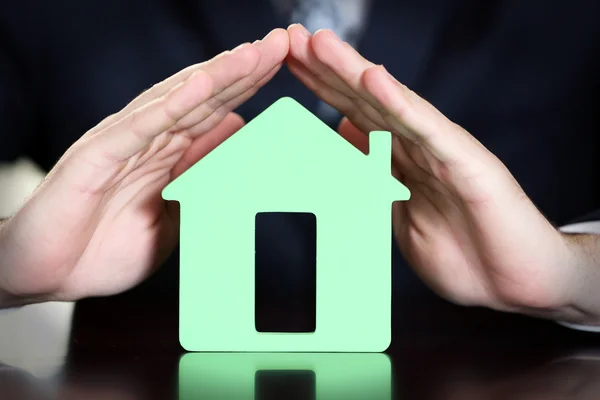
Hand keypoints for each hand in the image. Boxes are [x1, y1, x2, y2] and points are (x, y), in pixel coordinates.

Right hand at [0, 28, 288, 305]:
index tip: (283, 64)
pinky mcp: (97, 157)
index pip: (214, 112)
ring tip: (252, 53)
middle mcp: (147, 140)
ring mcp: (122, 144)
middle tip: (280, 42)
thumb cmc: (104, 250)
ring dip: (216, 76)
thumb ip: (200, 175)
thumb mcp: (173, 215)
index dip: (248, 87)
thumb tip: (235, 133)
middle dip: (243, 70)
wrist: (48, 278)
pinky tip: (202, 85)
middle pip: (203, 97)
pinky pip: (139, 127)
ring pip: (175, 102)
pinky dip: (170, 105)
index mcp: (165, 153)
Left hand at [286, 24, 593, 322]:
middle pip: (366, 100)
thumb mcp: (399, 214)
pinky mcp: (468, 164)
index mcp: (401, 159)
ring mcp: (442, 151)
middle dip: (327, 69)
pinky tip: (376, 80)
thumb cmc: (462, 255)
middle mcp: (418, 146)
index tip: (287, 63)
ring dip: (355, 73)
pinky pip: (429, 131)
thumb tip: (345, 137)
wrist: (513, 286)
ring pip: (392, 105)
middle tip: (292, 38)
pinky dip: (402, 105)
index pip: (354, 114)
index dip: (321, 88)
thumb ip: (374, 176)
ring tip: (321, 44)